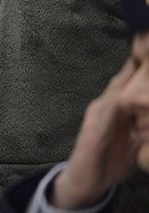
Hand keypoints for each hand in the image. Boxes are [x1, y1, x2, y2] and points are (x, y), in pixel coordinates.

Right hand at [51, 59, 139, 208]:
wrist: (85, 182)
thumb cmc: (109, 161)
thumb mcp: (134, 140)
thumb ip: (143, 126)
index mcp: (114, 109)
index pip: (129, 84)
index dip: (139, 70)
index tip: (146, 51)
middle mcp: (103, 107)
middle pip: (121, 82)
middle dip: (135, 67)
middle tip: (144, 46)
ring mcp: (97, 116)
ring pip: (116, 92)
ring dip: (128, 79)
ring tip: (140, 63)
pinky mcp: (93, 129)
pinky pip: (107, 112)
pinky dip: (118, 101)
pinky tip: (127, 96)